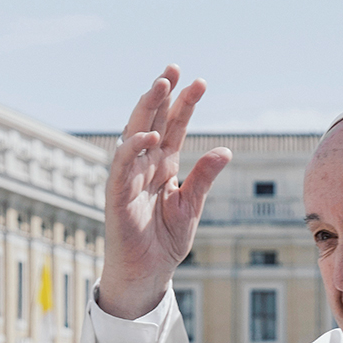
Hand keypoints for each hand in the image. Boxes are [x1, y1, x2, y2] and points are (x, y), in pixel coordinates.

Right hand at [101, 66, 231, 317]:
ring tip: (161, 85)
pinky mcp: (117, 195)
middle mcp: (145, 166)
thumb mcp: (191, 206)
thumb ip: (205, 177)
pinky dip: (134, 149)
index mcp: (164, 166)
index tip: (200, 82)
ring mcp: (129, 178)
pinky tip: (150, 135)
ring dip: (147, 110)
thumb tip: (225, 150)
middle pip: (153, 121)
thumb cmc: (165, 241)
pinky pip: (123, 167)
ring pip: (135, 134)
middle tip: (174, 69)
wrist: (148, 273)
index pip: (175, 127)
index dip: (185, 104)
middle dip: (163, 95)